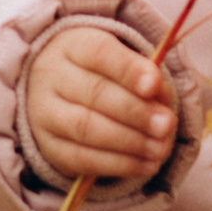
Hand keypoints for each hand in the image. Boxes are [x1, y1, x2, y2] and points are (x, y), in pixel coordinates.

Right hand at [22, 25, 176, 184]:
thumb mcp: (123, 61)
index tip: (154, 85)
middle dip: (135, 111)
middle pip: (94, 93)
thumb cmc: (102, 72)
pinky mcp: (50, 147)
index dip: (128, 70)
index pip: (100, 53)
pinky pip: (83, 159)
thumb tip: (161, 97)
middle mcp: (52, 76)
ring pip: (86, 128)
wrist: (57, 90)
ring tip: (161, 148)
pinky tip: (147, 164)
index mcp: (73, 45)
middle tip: (167, 124)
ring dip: (130, 141)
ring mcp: (45, 113)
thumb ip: (146, 76)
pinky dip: (119, 164)